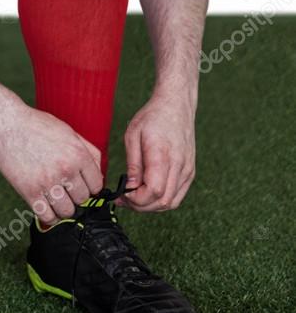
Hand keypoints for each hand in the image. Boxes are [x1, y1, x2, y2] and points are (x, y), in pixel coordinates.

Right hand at [0, 101, 103, 225]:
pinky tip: (47, 209)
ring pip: (67, 211)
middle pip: (82, 199)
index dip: (90, 187)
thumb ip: (88, 151)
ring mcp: (47, 181)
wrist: (7, 124)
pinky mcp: (29, 191)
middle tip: (67, 191)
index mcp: (78, 154)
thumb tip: (99, 173)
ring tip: (57, 200)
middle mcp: (66, 169)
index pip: (96, 185)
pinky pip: (47, 216)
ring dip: (63, 208)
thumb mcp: (69, 131)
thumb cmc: (38, 126)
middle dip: (76, 197)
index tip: (82, 187)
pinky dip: (50, 217)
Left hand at [115, 91, 195, 212]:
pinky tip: (148, 193)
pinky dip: (162, 200)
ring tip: (134, 197)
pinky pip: (177, 196)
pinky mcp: (190, 172)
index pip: (154, 191)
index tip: (122, 194)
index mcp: (163, 154)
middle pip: (162, 201)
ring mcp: (187, 170)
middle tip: (124, 199)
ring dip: (151, 206)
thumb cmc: (153, 117)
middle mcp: (179, 165)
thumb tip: (128, 188)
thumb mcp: (133, 135)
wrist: (176, 106)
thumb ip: (132, 164)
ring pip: (171, 202)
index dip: (136, 199)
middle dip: (141, 206)